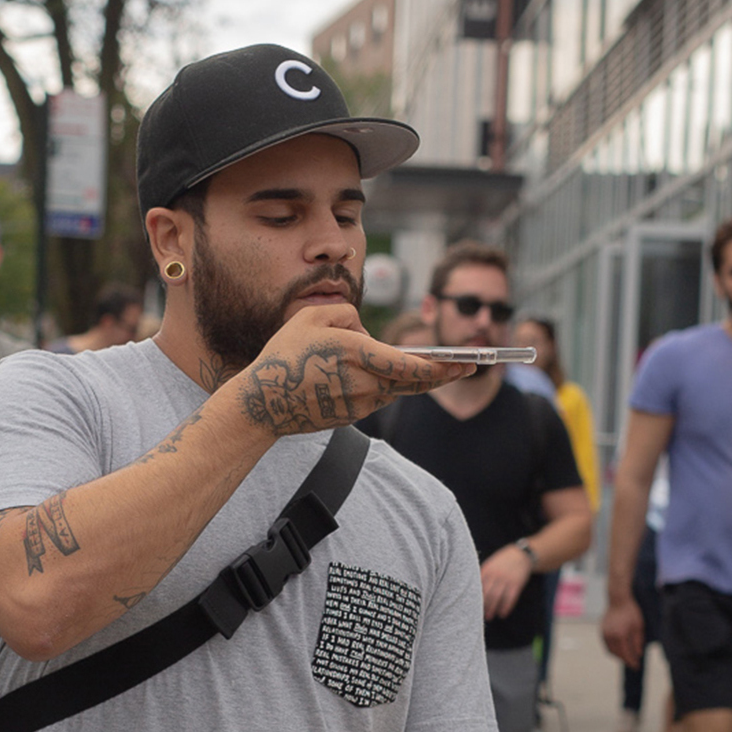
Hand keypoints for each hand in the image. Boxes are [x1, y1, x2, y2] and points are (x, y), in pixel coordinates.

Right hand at [234, 304, 454, 435]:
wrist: (264, 402)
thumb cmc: (285, 356)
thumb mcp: (311, 317)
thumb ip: (346, 315)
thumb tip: (367, 332)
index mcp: (356, 354)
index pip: (409, 366)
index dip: (441, 368)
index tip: (466, 363)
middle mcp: (363, 383)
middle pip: (412, 383)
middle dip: (443, 375)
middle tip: (467, 366)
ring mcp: (359, 404)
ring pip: (393, 389)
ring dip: (403, 378)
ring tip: (417, 367)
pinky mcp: (352, 416)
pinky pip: (374, 397)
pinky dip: (377, 385)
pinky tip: (365, 377)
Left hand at [480, 543, 534, 618]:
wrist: (522, 554)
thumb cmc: (503, 561)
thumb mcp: (491, 563)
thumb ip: (484, 574)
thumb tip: (476, 589)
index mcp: (487, 569)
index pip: (479, 586)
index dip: (475, 597)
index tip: (472, 605)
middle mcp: (496, 574)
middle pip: (487, 593)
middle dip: (483, 605)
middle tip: (480, 615)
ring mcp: (507, 579)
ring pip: (497, 596)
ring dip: (493, 608)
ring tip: (489, 617)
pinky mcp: (517, 583)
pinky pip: (510, 597)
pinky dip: (506, 607)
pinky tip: (503, 613)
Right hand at [600, 595, 644, 667]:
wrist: (618, 599)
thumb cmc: (631, 612)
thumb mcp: (639, 626)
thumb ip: (638, 641)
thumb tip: (638, 654)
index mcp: (621, 635)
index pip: (626, 654)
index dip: (632, 662)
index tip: (637, 667)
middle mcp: (610, 636)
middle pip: (617, 654)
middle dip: (625, 660)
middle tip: (633, 663)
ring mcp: (604, 634)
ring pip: (610, 651)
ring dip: (618, 656)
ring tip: (627, 657)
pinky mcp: (602, 631)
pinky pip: (607, 645)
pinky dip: (613, 650)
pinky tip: (620, 649)